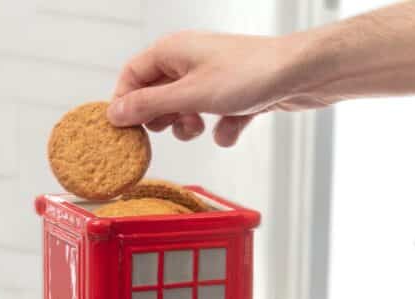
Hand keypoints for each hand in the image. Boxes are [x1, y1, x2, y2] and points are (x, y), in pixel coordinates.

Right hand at [107, 31, 324, 145]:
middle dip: (163, 118)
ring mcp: (214, 79)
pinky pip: (217, 118)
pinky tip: (234, 125)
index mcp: (173, 51)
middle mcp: (191, 62)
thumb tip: (115, 113)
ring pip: (186, 109)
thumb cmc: (248, 75)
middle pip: (158, 94)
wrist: (300, 75)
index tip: (125, 130)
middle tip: (173, 126)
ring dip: (190, 126)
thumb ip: (149, 105)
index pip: (132, 74)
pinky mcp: (235, 96)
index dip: (125, 102)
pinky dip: (223, 128)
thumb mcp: (189, 95)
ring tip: (200, 126)